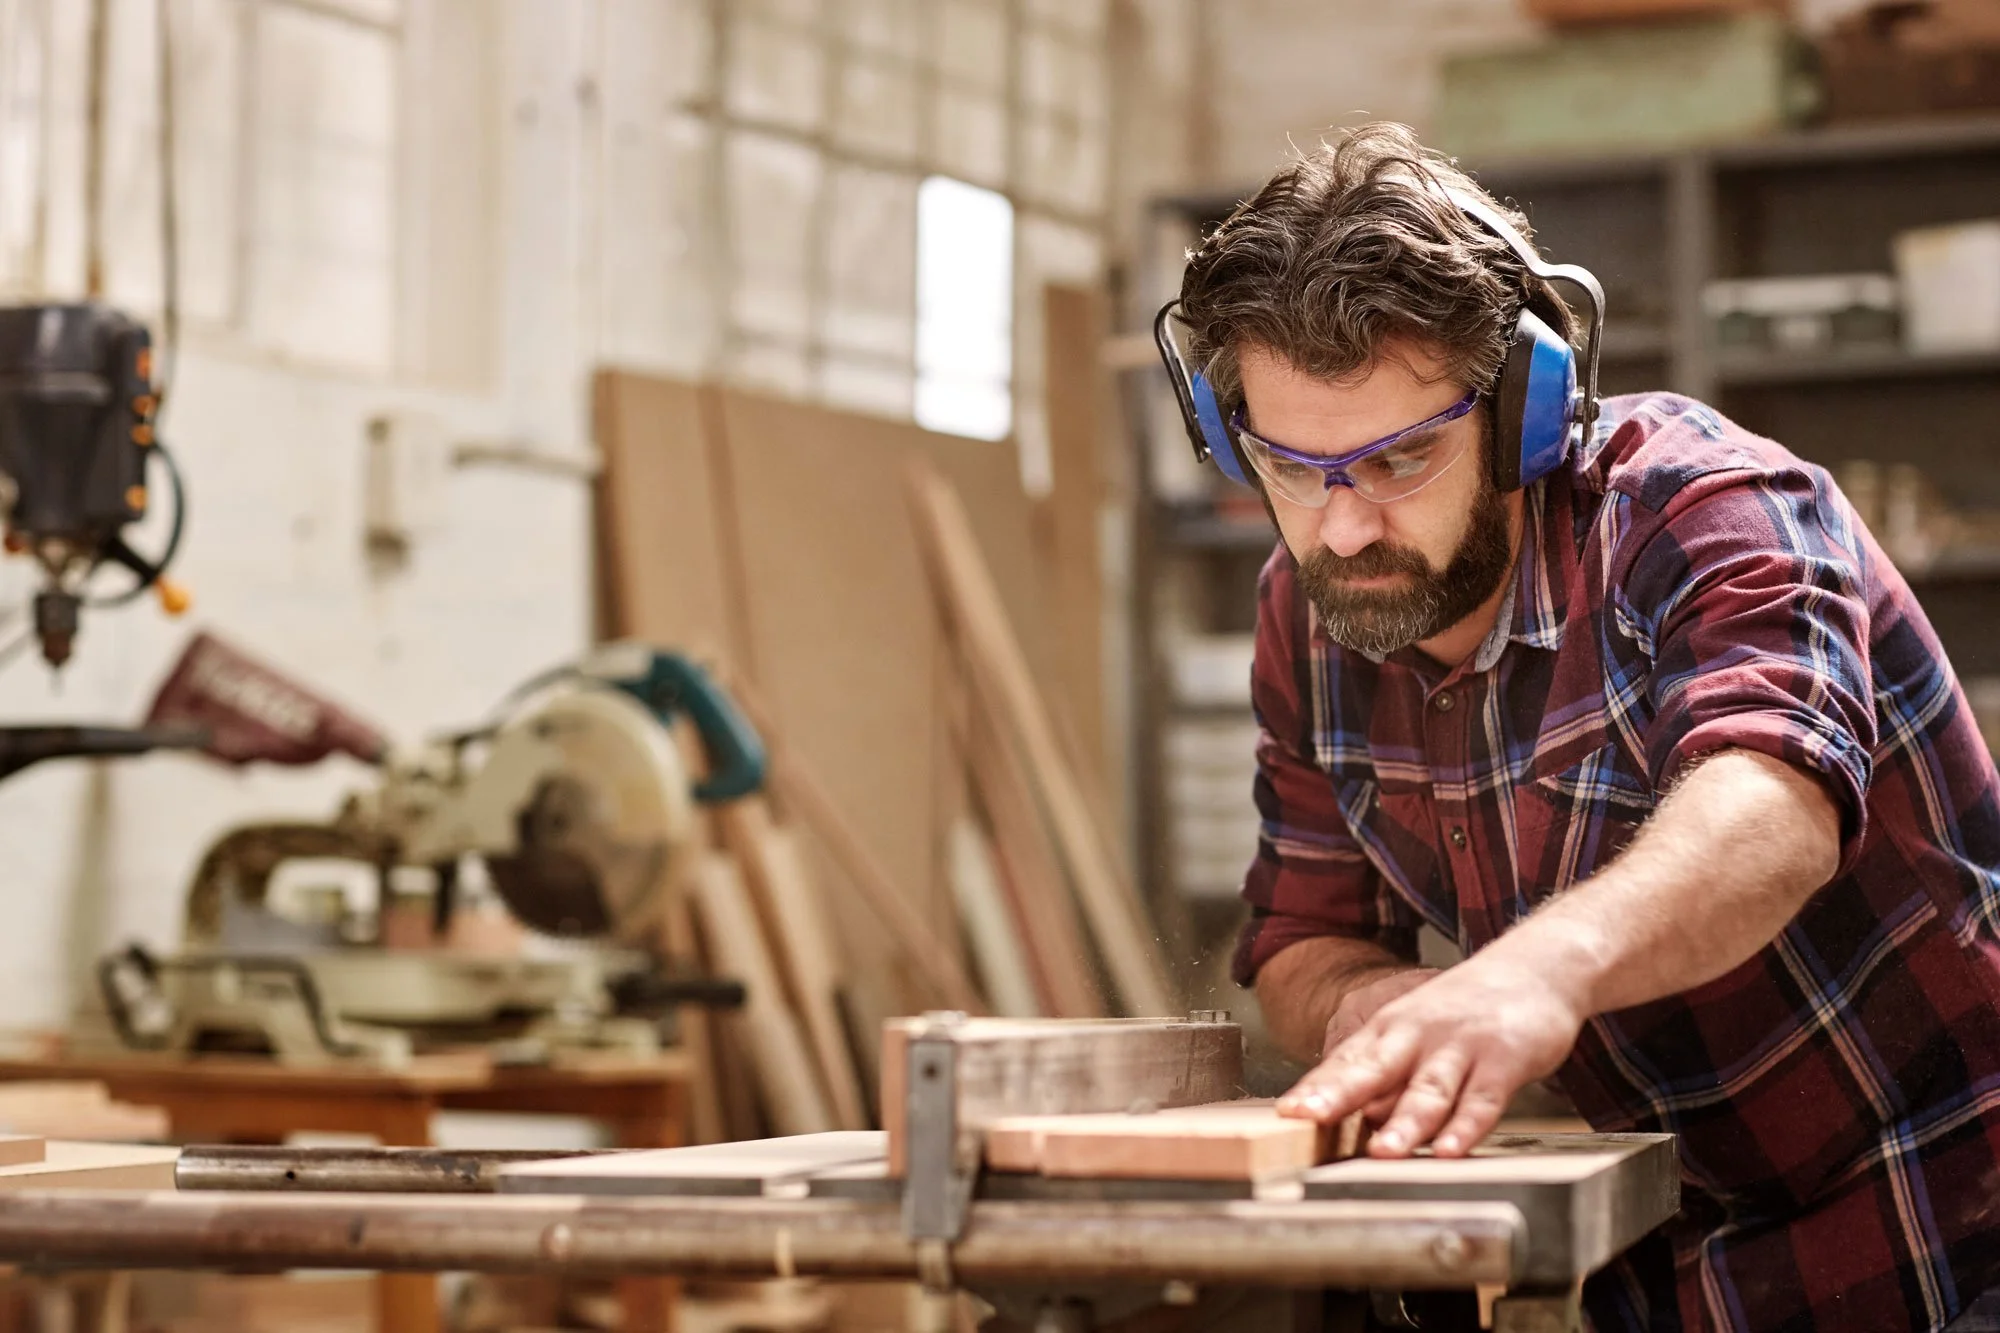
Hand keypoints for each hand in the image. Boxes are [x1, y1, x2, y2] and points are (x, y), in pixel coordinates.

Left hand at [1276, 951, 1586, 1157]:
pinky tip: (1449, 1150)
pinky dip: (1466, 1126)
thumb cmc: (1468, 1008)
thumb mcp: (1417, 1029)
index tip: (1287, 1113)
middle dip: (1339, 1096)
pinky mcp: (1504, 1060)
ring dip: (1404, 1123)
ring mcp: (1461, 1046)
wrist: (1535, 965)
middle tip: (1309, 1121)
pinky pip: (1482, 1099)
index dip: (1315, 1088)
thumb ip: (1388, 1075)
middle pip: (1374, 1070)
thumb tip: (1351, 1119)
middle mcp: (1419, 1035)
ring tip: (1382, 1153)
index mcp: (1391, 1028)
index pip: (1345, 1062)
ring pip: (1428, 1090)